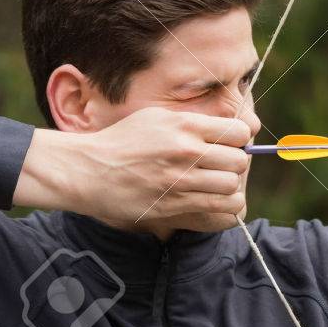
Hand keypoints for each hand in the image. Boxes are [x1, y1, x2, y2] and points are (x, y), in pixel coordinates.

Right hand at [19, 107, 252, 231]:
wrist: (88, 170)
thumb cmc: (124, 141)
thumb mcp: (157, 119)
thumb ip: (194, 123)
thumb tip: (235, 130)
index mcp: (183, 125)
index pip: (239, 131)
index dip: (239, 140)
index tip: (229, 145)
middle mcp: (185, 150)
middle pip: (239, 160)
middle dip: (235, 165)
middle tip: (222, 167)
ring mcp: (180, 179)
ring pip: (232, 185)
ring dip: (229, 187)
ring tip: (217, 185)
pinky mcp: (175, 204)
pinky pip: (220, 207)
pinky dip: (225, 206)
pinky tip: (215, 200)